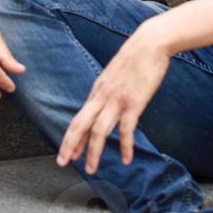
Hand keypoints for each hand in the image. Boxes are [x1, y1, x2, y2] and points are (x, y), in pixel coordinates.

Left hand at [57, 31, 171, 174]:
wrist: (149, 43)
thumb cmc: (135, 58)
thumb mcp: (115, 75)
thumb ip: (108, 91)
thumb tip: (106, 103)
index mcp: (97, 91)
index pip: (80, 118)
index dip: (71, 137)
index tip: (66, 153)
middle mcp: (102, 97)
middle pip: (81, 125)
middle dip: (70, 146)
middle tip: (63, 163)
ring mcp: (117, 100)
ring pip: (99, 131)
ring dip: (93, 152)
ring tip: (91, 169)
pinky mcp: (134, 103)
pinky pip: (126, 129)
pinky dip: (125, 146)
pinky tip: (126, 160)